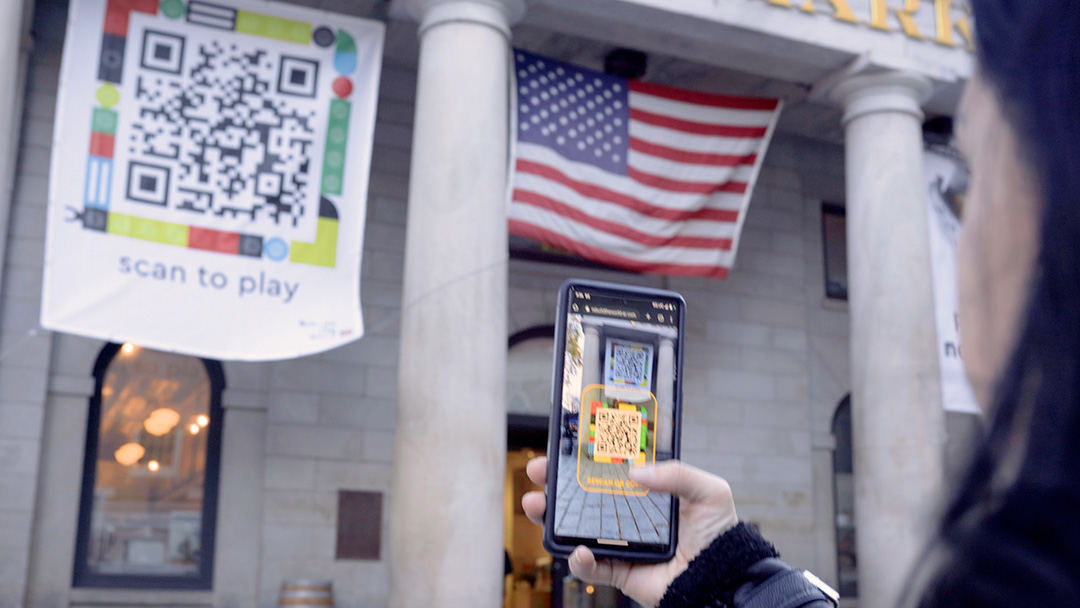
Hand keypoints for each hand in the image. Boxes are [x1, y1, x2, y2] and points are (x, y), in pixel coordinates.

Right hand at [521, 457, 737, 607]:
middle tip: (540, 469)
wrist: (723, 579)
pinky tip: (581, 550)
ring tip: (537, 505)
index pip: (609, 467)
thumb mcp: (708, 491)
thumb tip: (636, 471)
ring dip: (551, 516)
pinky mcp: (619, 570)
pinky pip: (591, 567)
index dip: (585, 456)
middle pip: (583, 494)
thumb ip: (677, 472)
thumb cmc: (719, 535)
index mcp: (646, 490)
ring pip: (576, 527)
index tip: (566, 443)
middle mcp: (628, 513)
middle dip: (556, 481)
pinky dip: (579, 560)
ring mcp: (620, 541)